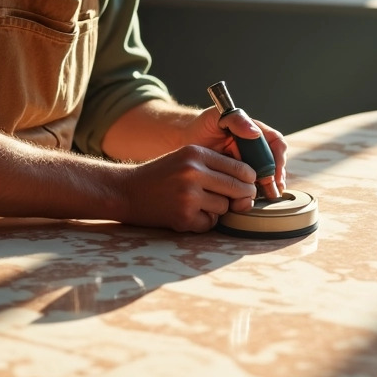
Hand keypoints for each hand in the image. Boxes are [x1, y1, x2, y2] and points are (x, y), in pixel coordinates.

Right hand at [120, 145, 258, 231]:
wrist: (125, 191)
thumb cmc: (160, 175)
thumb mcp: (185, 158)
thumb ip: (215, 165)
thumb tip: (251, 182)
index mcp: (196, 153)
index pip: (239, 168)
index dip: (249, 179)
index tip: (248, 185)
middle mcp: (193, 172)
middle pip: (238, 188)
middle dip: (243, 196)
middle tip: (240, 200)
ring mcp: (188, 195)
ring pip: (225, 207)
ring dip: (218, 210)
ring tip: (200, 204)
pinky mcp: (183, 216)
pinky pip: (210, 223)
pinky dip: (204, 222)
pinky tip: (189, 214)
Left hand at [182, 105, 287, 196]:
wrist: (186, 140)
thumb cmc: (202, 126)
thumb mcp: (217, 117)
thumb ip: (236, 119)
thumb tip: (255, 133)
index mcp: (254, 133)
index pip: (275, 144)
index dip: (278, 158)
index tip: (274, 173)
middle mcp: (255, 149)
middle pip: (273, 164)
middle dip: (275, 179)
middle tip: (273, 192)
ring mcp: (247, 164)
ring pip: (264, 178)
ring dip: (267, 189)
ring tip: (265, 198)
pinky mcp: (236, 177)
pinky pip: (247, 187)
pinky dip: (250, 195)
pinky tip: (248, 201)